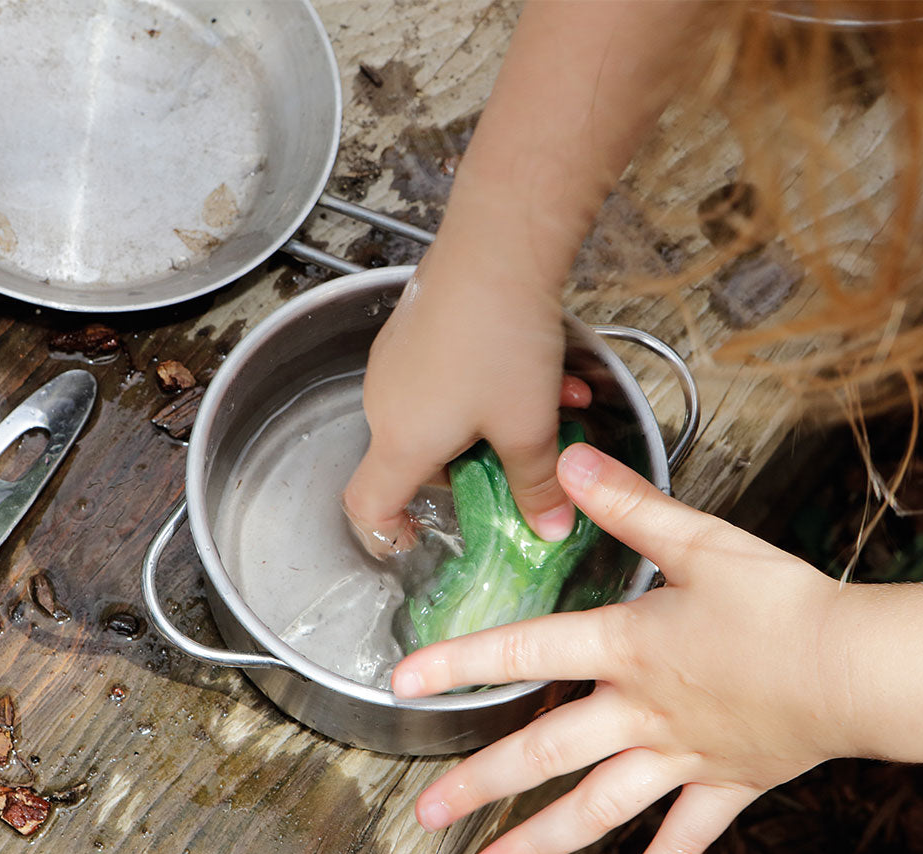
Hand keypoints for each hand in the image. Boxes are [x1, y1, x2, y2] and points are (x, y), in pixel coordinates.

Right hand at [343, 238, 588, 555]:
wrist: (494, 246)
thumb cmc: (501, 344)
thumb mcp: (528, 427)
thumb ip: (537, 484)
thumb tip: (551, 529)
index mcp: (401, 441)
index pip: (367, 505)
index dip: (386, 532)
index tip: (416, 538)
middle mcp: (385, 403)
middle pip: (419, 459)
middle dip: (474, 467)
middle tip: (523, 459)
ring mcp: (396, 362)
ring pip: (442, 414)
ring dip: (494, 421)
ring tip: (555, 402)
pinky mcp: (414, 329)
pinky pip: (444, 376)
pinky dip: (486, 386)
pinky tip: (540, 367)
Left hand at [391, 443, 849, 853]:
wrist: (856, 666)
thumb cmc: (781, 603)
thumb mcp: (700, 541)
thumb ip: (628, 504)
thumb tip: (570, 460)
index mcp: (627, 649)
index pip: (525, 653)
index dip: (460, 664)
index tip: (404, 684)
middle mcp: (639, 712)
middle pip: (545, 751)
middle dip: (481, 782)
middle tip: (424, 813)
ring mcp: (677, 758)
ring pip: (596, 809)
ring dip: (539, 843)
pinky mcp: (721, 787)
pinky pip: (680, 845)